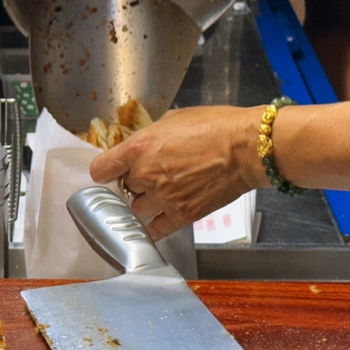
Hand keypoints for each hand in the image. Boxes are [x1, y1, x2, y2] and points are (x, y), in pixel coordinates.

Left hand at [89, 105, 266, 239]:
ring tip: (159, 195)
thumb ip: (151, 137)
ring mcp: (163, 197)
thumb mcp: (174, 119)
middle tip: (149, 178)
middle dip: (132, 185)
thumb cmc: (217, 126)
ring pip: (136, 210)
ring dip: (143, 205)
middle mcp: (145, 174)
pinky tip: (156, 222)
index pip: (101, 168)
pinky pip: (155, 230)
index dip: (104, 171)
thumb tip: (143, 147)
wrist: (247, 147)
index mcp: (139, 147)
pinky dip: (152, 228)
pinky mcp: (181, 215)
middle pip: (122, 189)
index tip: (109, 173)